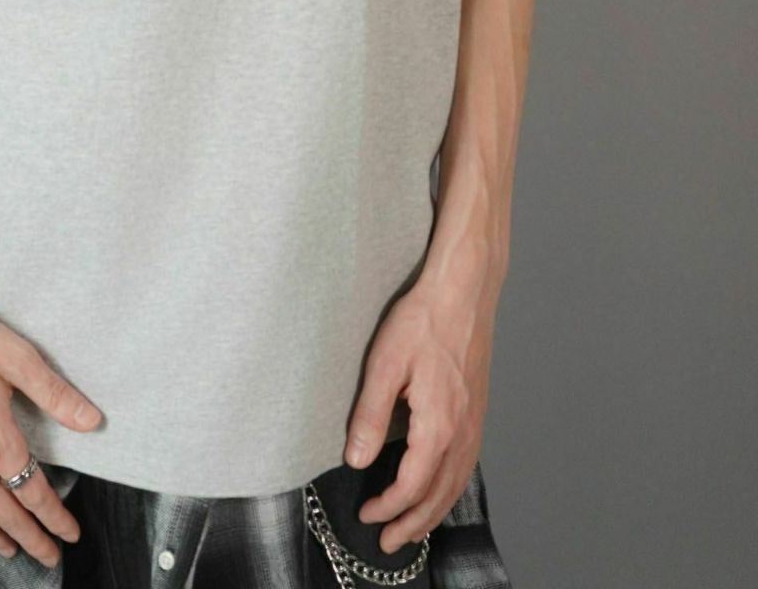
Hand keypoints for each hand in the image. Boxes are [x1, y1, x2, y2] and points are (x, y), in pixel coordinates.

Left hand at [342, 272, 498, 553]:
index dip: (388, 507)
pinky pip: (468, 463)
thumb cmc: (423, 320)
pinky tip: (441, 486)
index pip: (412, 484)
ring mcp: (475, 421)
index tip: (367, 516)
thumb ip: (370, 415)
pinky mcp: (478, 409)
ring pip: (458, 482)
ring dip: (435, 511)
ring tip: (413, 527)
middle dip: (414, 523)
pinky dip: (452, 487)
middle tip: (390, 542)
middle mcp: (463, 430)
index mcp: (438, 423)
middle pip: (440, 494)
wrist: (463, 291)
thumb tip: (356, 459)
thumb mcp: (384, 364)